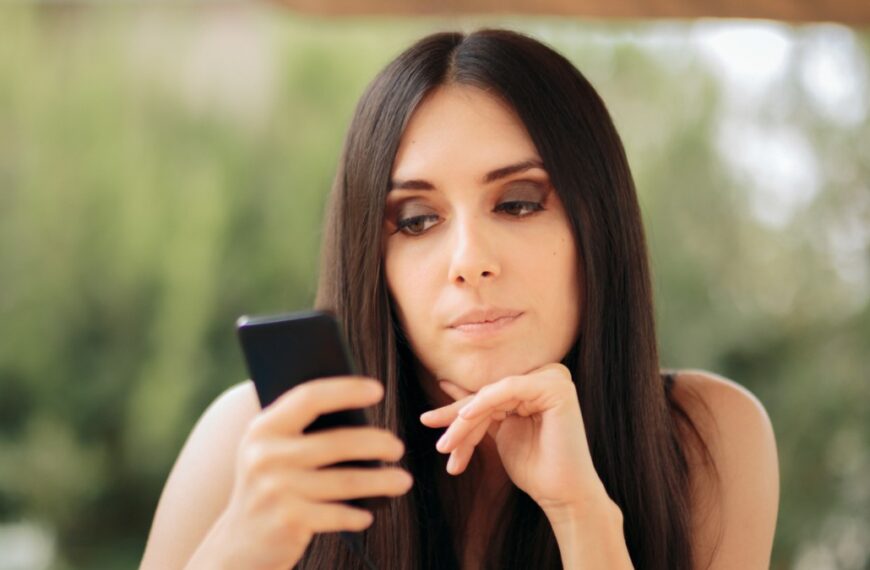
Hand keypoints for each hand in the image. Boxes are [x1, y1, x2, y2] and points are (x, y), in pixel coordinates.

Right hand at [212, 377, 412, 569]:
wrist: (238, 545)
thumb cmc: (269, 486)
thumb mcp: (271, 451)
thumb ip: (300, 427)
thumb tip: (359, 403)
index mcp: (263, 429)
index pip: (309, 398)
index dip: (346, 390)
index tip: (378, 389)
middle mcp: (266, 456)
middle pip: (338, 442)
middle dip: (376, 443)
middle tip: (398, 447)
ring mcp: (277, 490)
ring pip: (347, 481)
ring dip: (382, 481)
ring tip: (403, 480)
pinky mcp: (289, 521)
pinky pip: (339, 514)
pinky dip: (358, 515)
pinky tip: (368, 514)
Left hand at [419, 363, 611, 517]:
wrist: (562, 494)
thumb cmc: (534, 468)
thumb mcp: (496, 431)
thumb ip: (477, 407)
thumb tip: (445, 383)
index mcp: (534, 385)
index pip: (487, 396)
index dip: (456, 413)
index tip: (427, 421)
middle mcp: (546, 376)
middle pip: (488, 395)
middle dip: (458, 421)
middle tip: (439, 445)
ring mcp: (554, 378)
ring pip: (493, 394)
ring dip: (465, 421)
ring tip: (447, 446)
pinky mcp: (557, 386)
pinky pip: (509, 389)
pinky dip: (484, 402)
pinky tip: (465, 417)